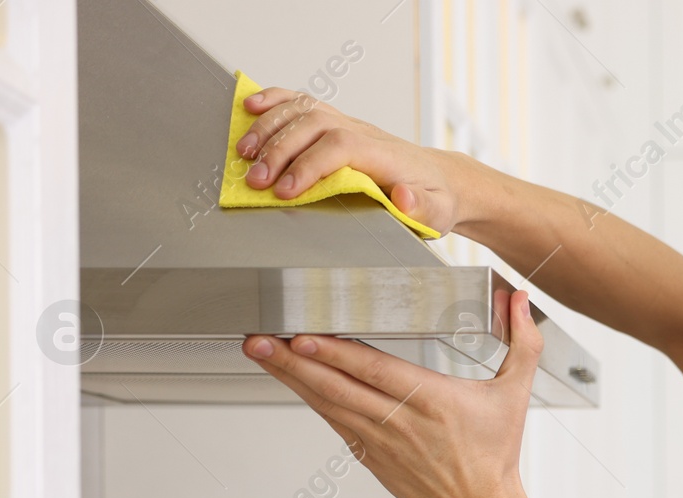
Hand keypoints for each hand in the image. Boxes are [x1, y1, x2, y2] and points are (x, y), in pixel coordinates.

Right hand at [236, 87, 461, 233]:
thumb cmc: (434, 198)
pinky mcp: (337, 123)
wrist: (439, 179)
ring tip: (243, 152)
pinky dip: (274, 101)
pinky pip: (303, 103)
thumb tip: (404, 196)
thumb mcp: (438, 212)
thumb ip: (422, 207)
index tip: (286, 191)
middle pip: (315, 126)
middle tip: (256, 180)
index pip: (341, 148)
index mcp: (385, 155)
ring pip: (304, 111)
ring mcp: (349, 124)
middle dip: (280, 151)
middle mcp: (364, 133)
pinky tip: (250, 107)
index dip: (310, 166)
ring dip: (269, 127)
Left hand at [241, 290, 541, 497]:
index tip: (303, 337)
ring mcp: (379, 441)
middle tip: (259, 339)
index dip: (335, 355)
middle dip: (292, 361)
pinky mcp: (369, 456)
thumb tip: (521, 302)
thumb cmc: (494, 455)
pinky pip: (333, 422)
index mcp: (431, 401)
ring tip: (261, 352)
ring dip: (291, 377)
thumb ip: (523, 344)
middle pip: (335, 386)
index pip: (374, 372)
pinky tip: (291, 381)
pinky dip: (310, 399)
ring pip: (326, 403)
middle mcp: (398, 422)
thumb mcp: (516, 395)